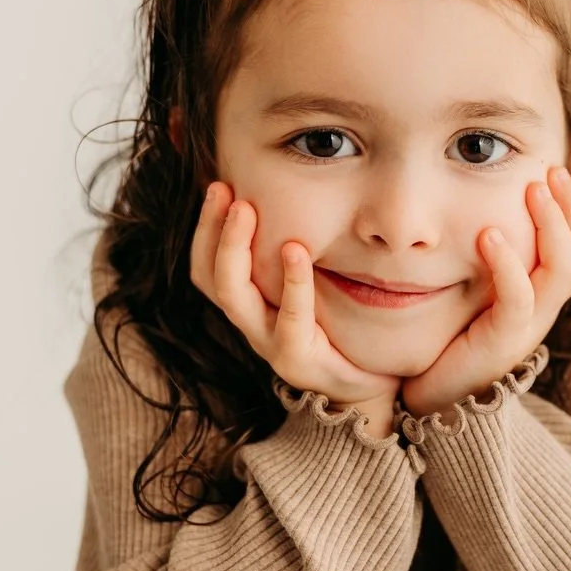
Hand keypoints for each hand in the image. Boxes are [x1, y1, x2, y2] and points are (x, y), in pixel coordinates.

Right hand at [190, 181, 400, 412]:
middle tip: (224, 189)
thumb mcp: (311, 289)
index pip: (206, 267)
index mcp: (248, 306)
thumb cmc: (338, 330)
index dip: (204, 228)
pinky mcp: (297, 358)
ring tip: (247, 211)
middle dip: (212, 229)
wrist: (366, 385)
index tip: (216, 185)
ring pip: (234, 297)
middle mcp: (250, 323)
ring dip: (235, 249)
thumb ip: (296, 256)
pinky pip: (290, 318)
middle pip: (210, 277)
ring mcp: (269, 343)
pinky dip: (292, 282)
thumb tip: (295, 200)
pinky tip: (296, 250)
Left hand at [400, 164, 570, 425]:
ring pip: (561, 273)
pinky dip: (508, 264)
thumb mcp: (472, 287)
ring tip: (531, 191)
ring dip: (550, 227)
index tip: (557, 171)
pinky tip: (488, 234)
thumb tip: (479, 204)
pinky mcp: (501, 343)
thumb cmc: (447, 336)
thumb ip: (484, 254)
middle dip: (570, 210)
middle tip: (549, 172)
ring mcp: (527, 328)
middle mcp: (543, 311)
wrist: (429, 394)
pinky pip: (518, 300)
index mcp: (541, 296)